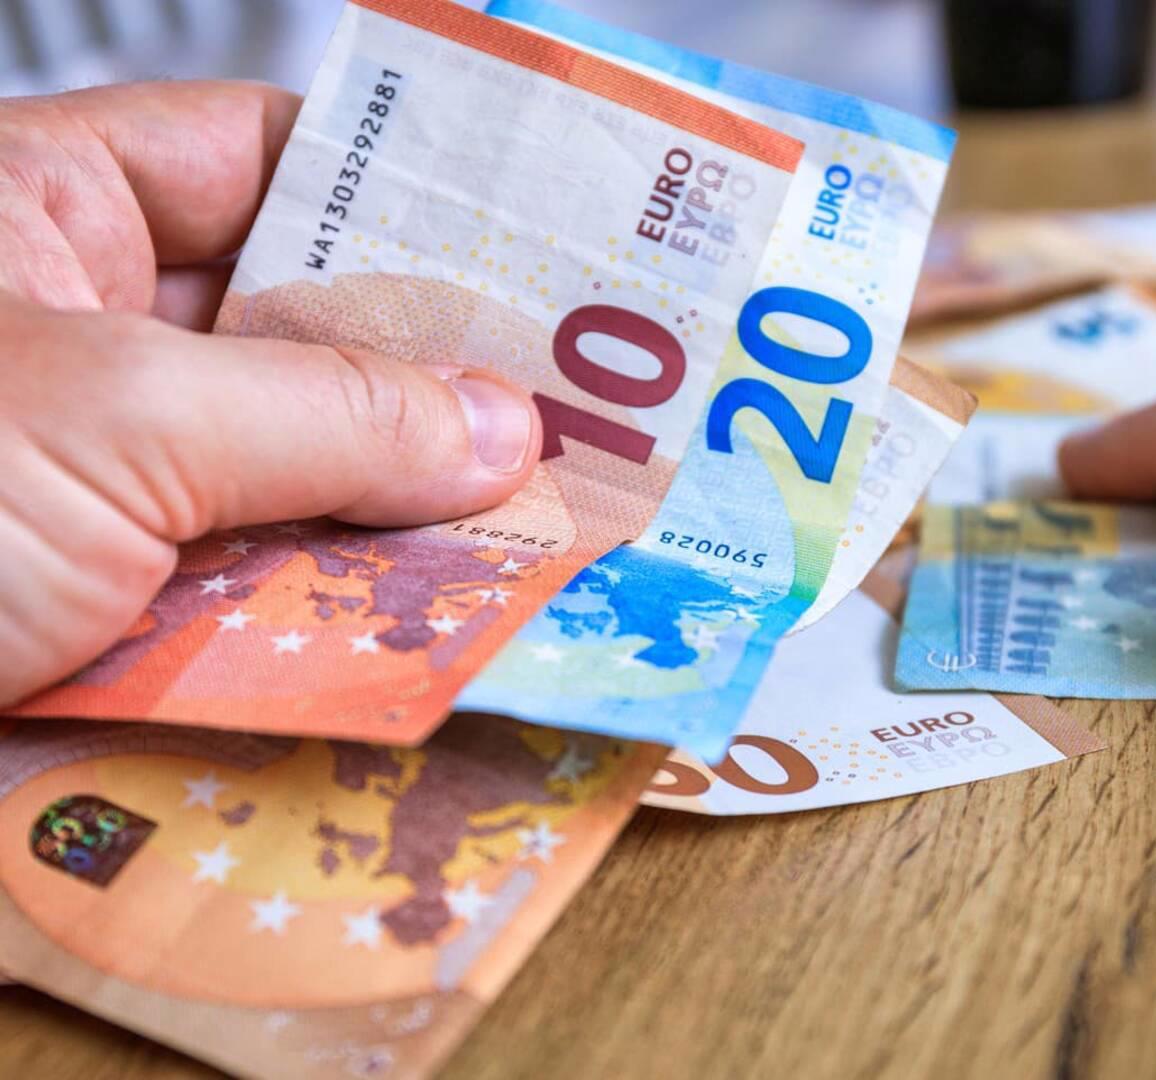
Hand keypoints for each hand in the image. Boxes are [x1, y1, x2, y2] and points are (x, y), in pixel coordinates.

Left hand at [0, 82, 541, 706]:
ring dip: (405, 505)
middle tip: (576, 401)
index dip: (400, 189)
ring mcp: (108, 480)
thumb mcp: (111, 418)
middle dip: (432, 373)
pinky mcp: (120, 606)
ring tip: (544, 512)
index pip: (262, 158)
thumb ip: (324, 413)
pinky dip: (349, 604)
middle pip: (302, 328)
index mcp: (46, 215)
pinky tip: (447, 610)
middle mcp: (88, 337)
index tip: (532, 240)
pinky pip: (264, 583)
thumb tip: (502, 429)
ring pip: (297, 468)